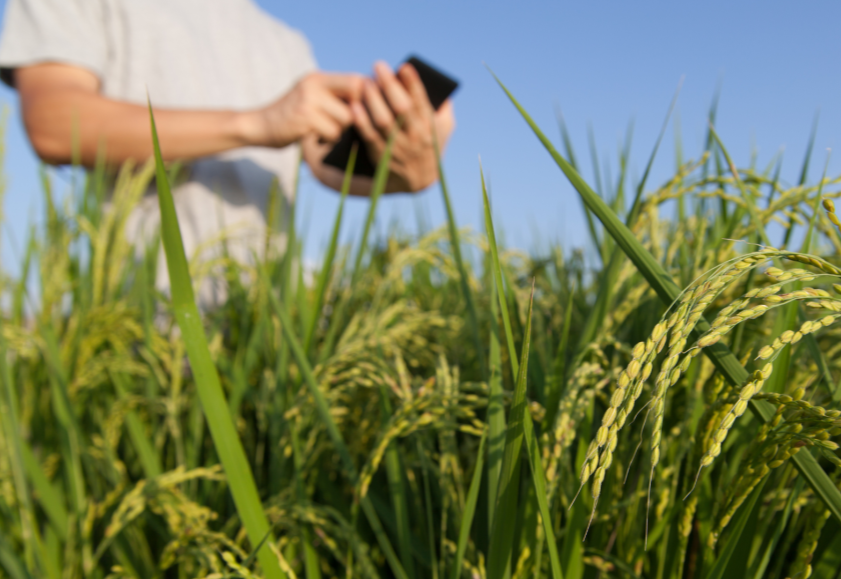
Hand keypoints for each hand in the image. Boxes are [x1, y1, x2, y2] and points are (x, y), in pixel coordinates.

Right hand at [247, 72, 364, 147]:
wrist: (258, 127)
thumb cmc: (290, 117)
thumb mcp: (311, 97)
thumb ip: (334, 96)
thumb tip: (370, 100)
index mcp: (318, 78)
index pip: (357, 80)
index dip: (366, 97)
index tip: (362, 112)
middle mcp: (314, 84)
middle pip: (357, 98)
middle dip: (356, 114)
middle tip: (344, 123)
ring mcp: (309, 100)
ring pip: (347, 119)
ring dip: (340, 130)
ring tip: (323, 131)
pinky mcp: (305, 118)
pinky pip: (334, 132)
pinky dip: (328, 139)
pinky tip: (315, 137)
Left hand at [352, 61, 454, 192]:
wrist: (419, 181)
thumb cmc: (430, 145)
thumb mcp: (444, 128)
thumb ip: (444, 107)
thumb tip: (440, 85)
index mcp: (430, 126)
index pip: (421, 101)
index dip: (413, 83)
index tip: (404, 66)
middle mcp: (415, 137)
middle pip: (401, 108)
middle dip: (389, 85)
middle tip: (378, 66)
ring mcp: (398, 148)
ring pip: (384, 121)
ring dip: (373, 99)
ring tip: (365, 82)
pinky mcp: (381, 156)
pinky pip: (370, 136)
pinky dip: (361, 121)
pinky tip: (354, 105)